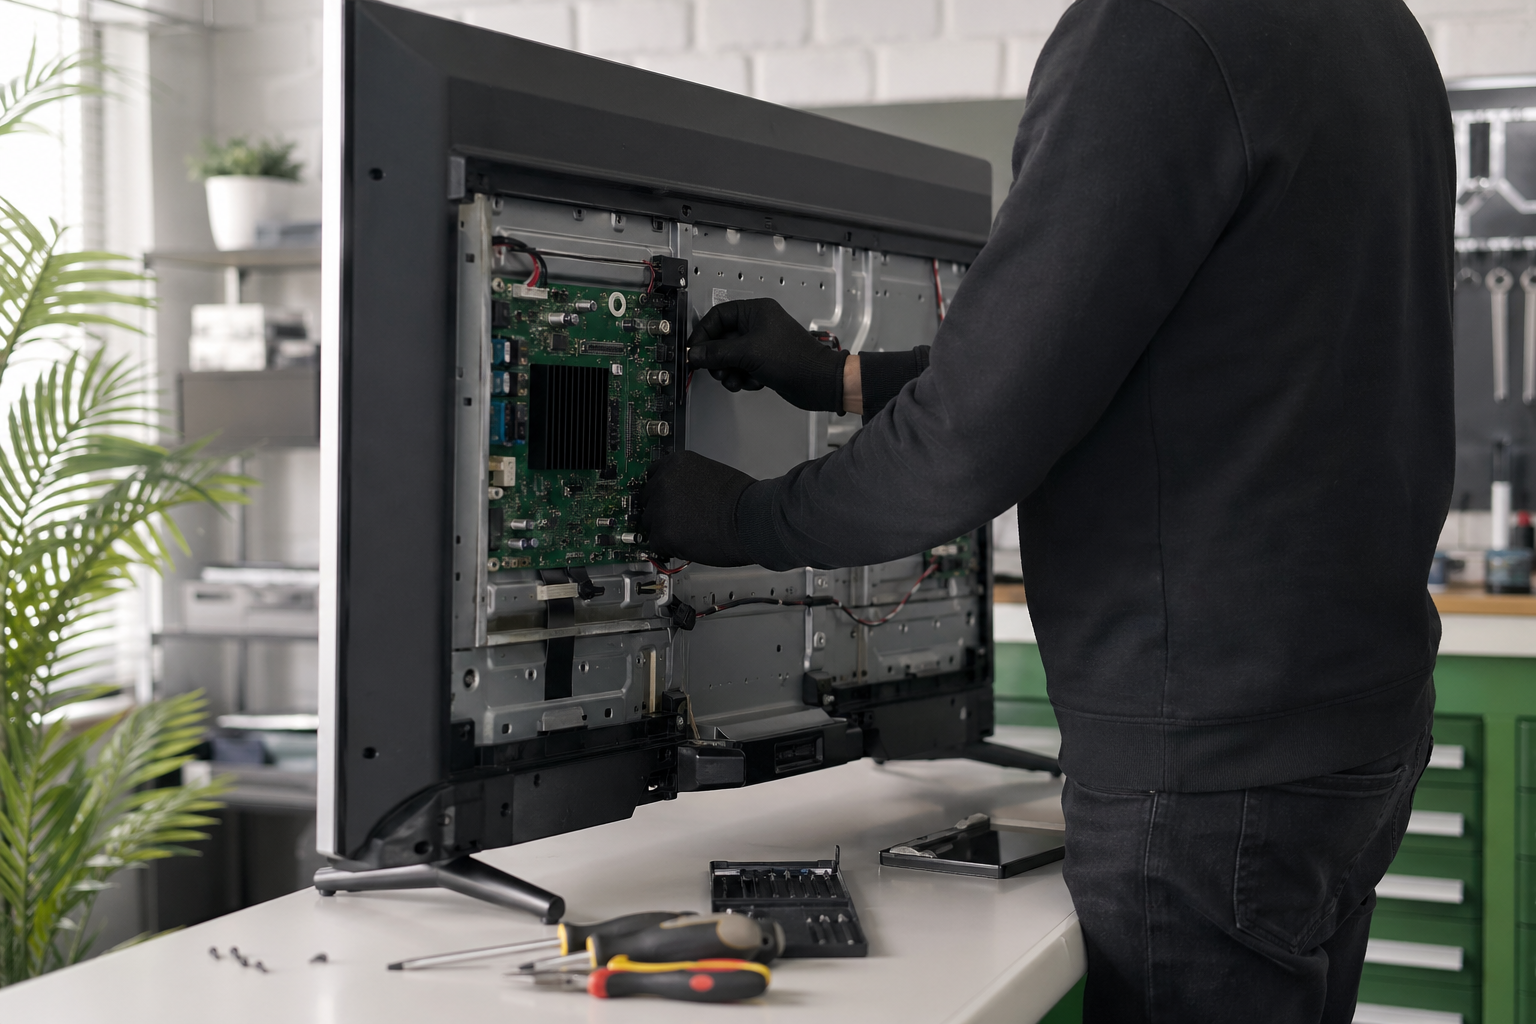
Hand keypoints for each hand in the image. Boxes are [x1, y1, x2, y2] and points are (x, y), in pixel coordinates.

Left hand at [640, 451, 757, 566]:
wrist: (753, 520)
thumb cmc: (744, 500)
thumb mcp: (712, 474)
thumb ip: (689, 481)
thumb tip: (680, 495)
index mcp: (677, 463)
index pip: (652, 475)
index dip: (659, 492)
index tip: (663, 500)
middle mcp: (664, 481)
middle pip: (648, 500)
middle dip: (662, 512)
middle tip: (682, 520)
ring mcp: (661, 507)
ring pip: (650, 524)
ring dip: (665, 530)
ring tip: (691, 533)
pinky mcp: (664, 533)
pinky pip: (657, 544)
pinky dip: (670, 547)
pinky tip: (689, 543)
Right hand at [687, 298, 847, 411]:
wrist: (819, 382)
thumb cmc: (795, 359)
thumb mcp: (748, 353)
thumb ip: (717, 353)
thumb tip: (696, 353)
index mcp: (756, 311)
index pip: (718, 316)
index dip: (703, 333)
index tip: (694, 350)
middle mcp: (758, 325)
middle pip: (722, 339)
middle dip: (718, 358)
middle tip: (717, 369)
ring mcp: (761, 345)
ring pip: (730, 358)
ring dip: (730, 372)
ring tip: (737, 379)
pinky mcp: (765, 363)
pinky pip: (742, 369)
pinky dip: (743, 378)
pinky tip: (753, 382)